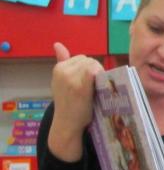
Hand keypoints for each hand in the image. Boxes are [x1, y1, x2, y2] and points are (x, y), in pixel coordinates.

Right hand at [48, 42, 103, 160]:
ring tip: (97, 89)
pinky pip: (94, 71)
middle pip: (89, 60)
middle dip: (96, 70)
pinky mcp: (80, 85)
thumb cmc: (70, 105)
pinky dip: (100, 77)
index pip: (81, 58)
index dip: (91, 69)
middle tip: (96, 87)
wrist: (67, 124)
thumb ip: (63, 61)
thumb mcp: (64, 81)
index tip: (92, 83)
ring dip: (100, 74)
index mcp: (59, 68)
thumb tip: (57, 44)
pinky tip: (100, 87)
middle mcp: (62, 70)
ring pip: (93, 64)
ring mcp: (70, 77)